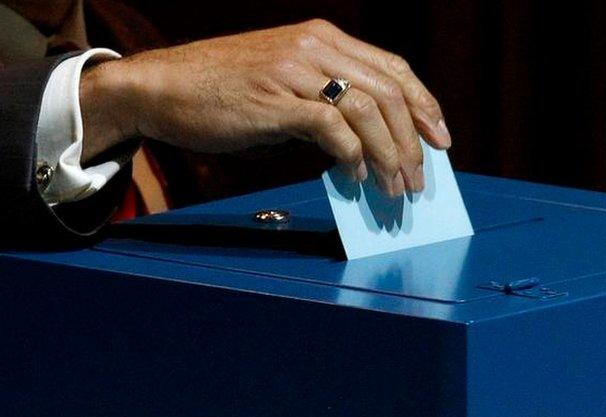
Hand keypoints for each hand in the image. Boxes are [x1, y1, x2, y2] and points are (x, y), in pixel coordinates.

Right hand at [80, 20, 451, 195]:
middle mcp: (316, 47)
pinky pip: (331, 127)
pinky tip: (357, 176)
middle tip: (419, 179)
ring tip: (395, 187)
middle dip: (413, 141)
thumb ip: (322, 106)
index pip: (392, 68)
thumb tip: (357, 149)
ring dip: (389, 155)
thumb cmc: (222, 92)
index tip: (440, 139)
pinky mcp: (276, 101)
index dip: (424, 104)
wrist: (164, 87)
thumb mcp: (283, 87)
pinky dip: (351, 154)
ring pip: (368, 110)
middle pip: (389, 91)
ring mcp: (296, 72)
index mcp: (323, 39)